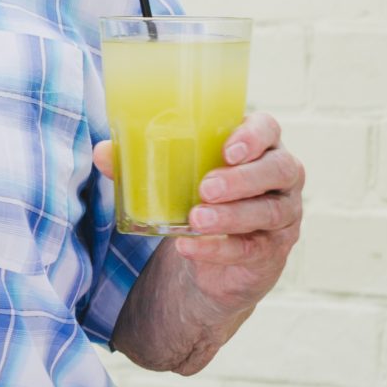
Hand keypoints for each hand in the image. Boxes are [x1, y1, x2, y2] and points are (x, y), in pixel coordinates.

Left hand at [94, 110, 303, 323]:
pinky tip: (189, 247)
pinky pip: (252, 249)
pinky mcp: (272, 250)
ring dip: (232, 215)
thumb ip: (139, 163)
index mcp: (257, 147)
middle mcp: (280, 178)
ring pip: (271, 211)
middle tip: (206, 187)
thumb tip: (104, 152)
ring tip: (195, 218)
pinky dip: (219, 249)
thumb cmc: (196, 197)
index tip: (228, 150)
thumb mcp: (172, 177)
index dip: (254, 136)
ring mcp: (283, 215)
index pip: (269, 129)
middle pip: (280, 170)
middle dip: (242, 178)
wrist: (211, 256)